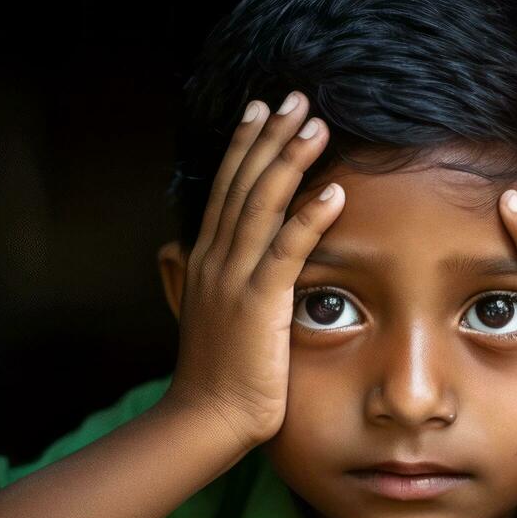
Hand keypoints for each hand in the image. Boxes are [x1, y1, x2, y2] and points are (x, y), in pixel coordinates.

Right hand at [163, 91, 344, 448]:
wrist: (204, 420)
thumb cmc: (215, 376)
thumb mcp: (209, 316)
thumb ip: (205, 280)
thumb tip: (182, 254)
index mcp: (205, 259)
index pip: (226, 189)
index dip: (244, 146)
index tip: (262, 110)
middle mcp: (214, 259)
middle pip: (243, 183)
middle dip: (269, 137)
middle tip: (295, 97)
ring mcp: (233, 279)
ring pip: (262, 205)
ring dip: (290, 161)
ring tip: (317, 124)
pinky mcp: (258, 304)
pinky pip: (286, 251)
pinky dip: (309, 218)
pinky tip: (334, 190)